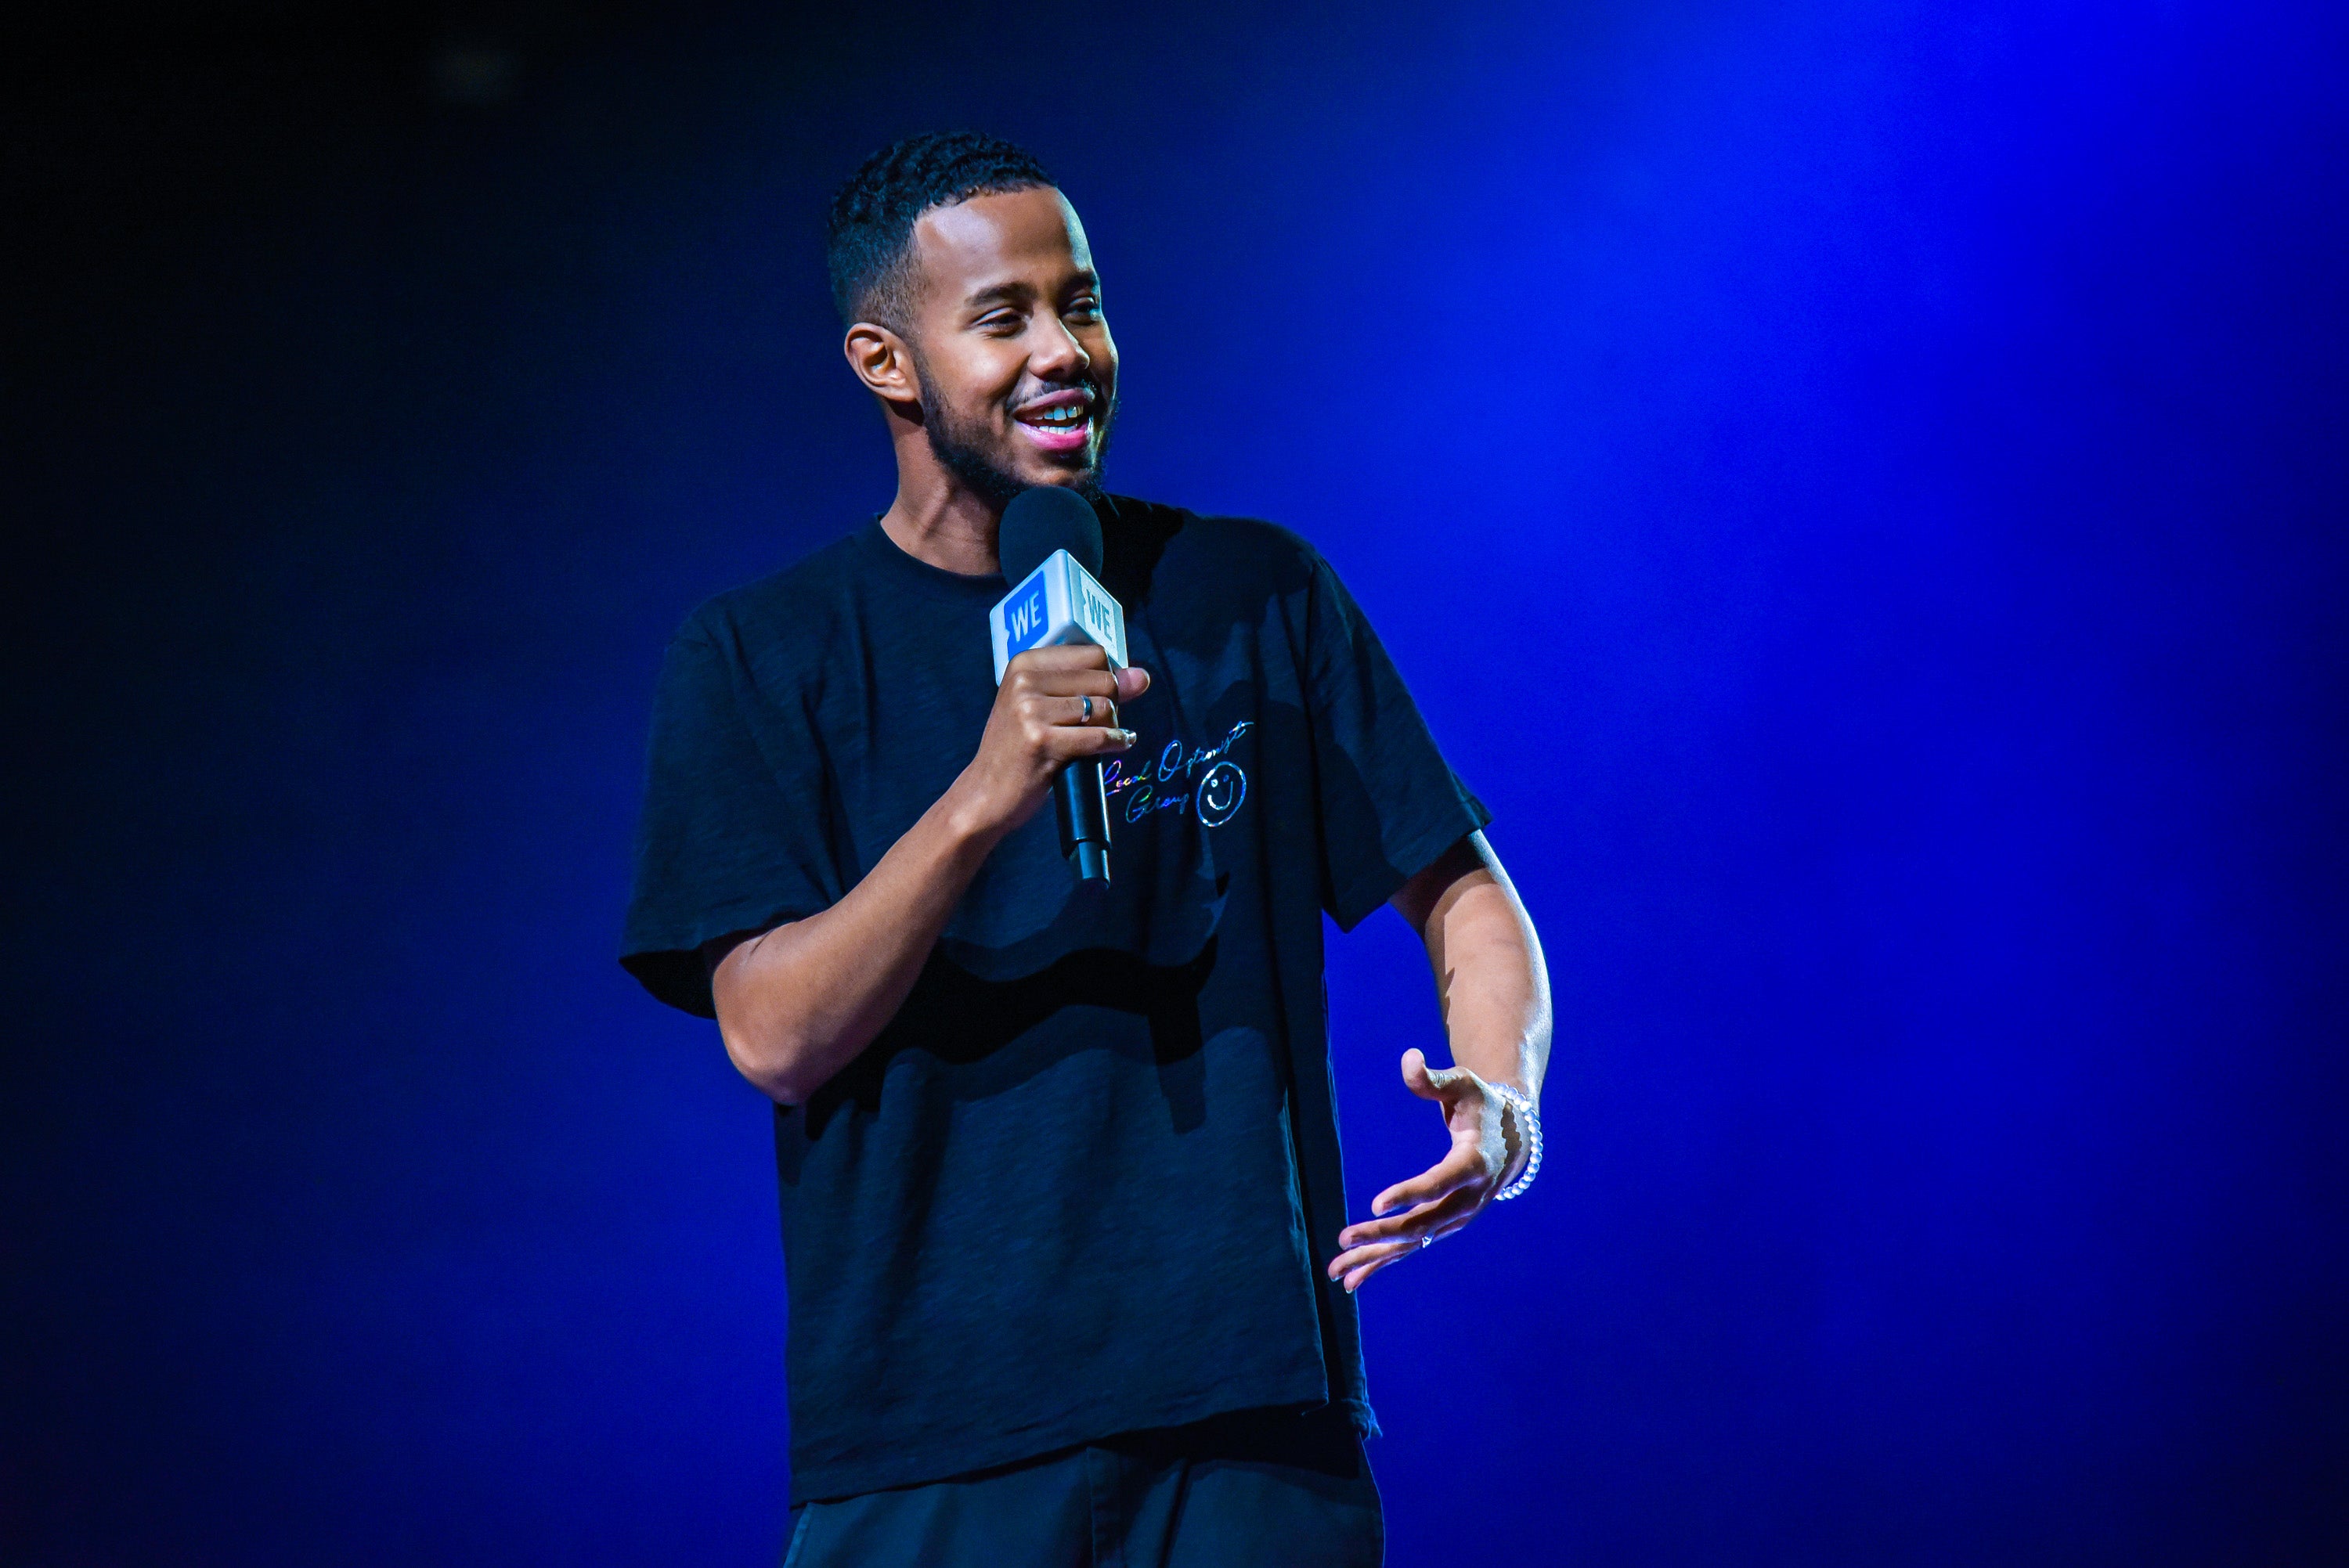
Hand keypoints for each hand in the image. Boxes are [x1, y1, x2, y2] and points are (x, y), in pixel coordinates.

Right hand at [952, 645, 1149, 840]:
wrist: (985, 794)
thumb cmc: (1018, 749)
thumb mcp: (1042, 706)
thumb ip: (1091, 685)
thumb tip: (1142, 676)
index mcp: (1024, 663)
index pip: (1093, 653)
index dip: (1107, 676)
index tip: (1101, 697)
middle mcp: (1025, 681)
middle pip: (1103, 679)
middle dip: (1111, 704)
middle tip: (1097, 725)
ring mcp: (1030, 711)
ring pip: (1103, 707)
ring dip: (1111, 726)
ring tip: (1097, 739)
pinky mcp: (1041, 741)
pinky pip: (1098, 737)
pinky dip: (1115, 743)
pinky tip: (1116, 746)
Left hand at [1326, 1047, 1525, 1292]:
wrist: (1514, 1140)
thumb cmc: (1482, 1104)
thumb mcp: (1464, 1084)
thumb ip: (1435, 1079)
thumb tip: (1408, 1059)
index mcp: (1474, 1164)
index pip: (1439, 1183)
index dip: (1409, 1193)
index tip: (1375, 1203)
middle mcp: (1468, 1200)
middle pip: (1422, 1222)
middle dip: (1382, 1233)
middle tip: (1343, 1238)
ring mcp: (1457, 1218)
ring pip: (1413, 1244)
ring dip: (1374, 1258)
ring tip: (1336, 1272)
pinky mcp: (1445, 1226)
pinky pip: (1411, 1248)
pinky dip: (1381, 1263)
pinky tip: (1351, 1281)